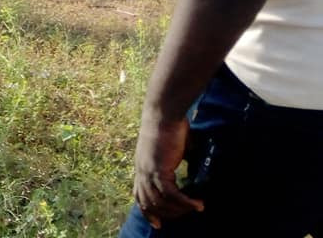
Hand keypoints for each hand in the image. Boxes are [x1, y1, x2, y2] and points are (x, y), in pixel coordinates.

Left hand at [132, 113, 203, 227]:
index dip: (147, 211)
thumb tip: (189, 162)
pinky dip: (186, 203)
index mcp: (142, 167)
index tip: (157, 224)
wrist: (163, 113)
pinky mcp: (159, 170)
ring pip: (160, 202)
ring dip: (179, 210)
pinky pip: (173, 195)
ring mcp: (148, 171)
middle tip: (184, 216)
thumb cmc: (169, 125)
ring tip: (194, 208)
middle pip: (148, 203)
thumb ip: (176, 158)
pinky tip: (198, 205)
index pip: (139, 195)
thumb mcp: (171, 147)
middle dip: (166, 214)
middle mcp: (141, 171)